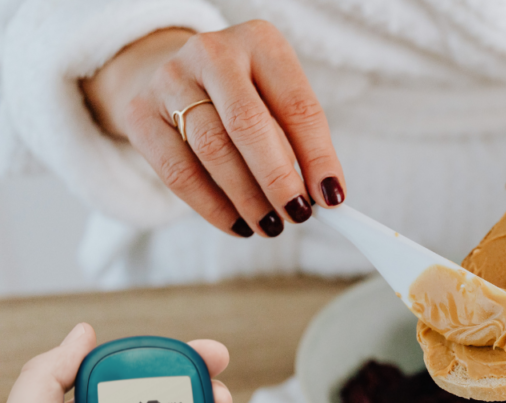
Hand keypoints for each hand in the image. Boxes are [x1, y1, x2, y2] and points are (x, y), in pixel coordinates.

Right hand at [81, 22, 345, 238]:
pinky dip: (213, 207)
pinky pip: (179, 172)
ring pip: (213, 151)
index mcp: (261, 43)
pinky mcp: (141, 113)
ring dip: (248, 199)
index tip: (333, 198)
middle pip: (249, 126)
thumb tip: (324, 198)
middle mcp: (212, 53)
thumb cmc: (246, 97)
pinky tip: (237, 224)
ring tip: (271, 225)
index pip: (298, 106)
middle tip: (298, 215)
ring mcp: (170, 80)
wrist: (179, 78)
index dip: (318, 157)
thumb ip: (300, 143)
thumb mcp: (278, 101)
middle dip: (278, 180)